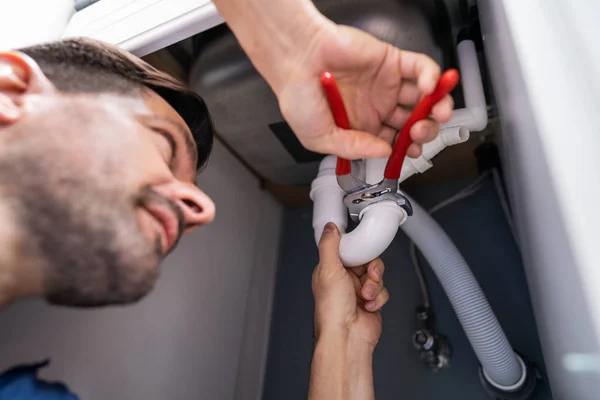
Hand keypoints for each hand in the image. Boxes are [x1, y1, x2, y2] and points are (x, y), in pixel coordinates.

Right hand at [276, 23, 453, 159]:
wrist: (295, 58)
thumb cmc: (298, 95)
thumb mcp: (318, 138)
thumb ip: (352, 149)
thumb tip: (383, 153)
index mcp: (360, 127)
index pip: (394, 141)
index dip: (406, 148)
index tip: (410, 152)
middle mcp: (376, 106)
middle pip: (413, 122)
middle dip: (423, 131)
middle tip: (418, 133)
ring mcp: (386, 83)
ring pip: (423, 97)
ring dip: (436, 107)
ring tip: (436, 113)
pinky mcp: (391, 60)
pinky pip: (420, 68)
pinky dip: (432, 77)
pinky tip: (429, 88)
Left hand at [312, 222, 388, 347]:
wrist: (347, 336)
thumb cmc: (332, 309)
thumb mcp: (328, 270)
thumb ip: (330, 246)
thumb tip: (329, 227)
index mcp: (331, 270)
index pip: (349, 250)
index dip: (359, 249)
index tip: (364, 248)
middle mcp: (344, 280)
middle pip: (367, 261)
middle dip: (371, 269)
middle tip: (368, 275)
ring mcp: (358, 292)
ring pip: (376, 276)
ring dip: (374, 286)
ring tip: (366, 295)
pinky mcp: (371, 302)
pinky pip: (383, 292)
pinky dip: (378, 298)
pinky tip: (369, 305)